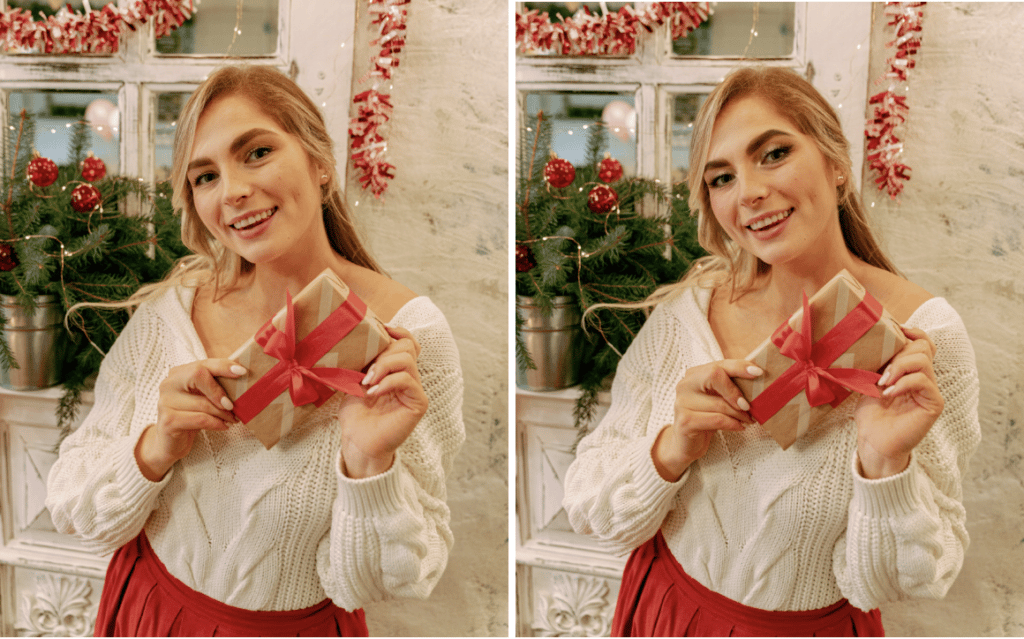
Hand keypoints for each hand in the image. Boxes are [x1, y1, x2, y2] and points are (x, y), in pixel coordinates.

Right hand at [136, 359, 245, 481]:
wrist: (170, 444)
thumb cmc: (191, 416)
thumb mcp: (202, 398)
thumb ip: (215, 386)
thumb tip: (242, 378)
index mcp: (178, 373)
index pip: (203, 364)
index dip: (223, 366)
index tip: (242, 372)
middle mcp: (169, 384)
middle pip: (198, 375)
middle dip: (220, 390)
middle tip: (233, 405)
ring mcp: (165, 402)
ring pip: (203, 402)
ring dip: (223, 412)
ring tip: (233, 419)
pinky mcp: (168, 421)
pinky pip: (200, 419)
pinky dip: (216, 423)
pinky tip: (224, 426)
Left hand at [336, 326, 428, 478]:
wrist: (358, 442)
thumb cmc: (356, 416)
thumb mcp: (355, 381)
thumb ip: (364, 363)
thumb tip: (360, 340)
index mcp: (396, 370)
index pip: (408, 342)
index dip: (399, 332)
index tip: (381, 328)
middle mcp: (409, 378)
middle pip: (408, 347)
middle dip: (384, 352)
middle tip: (366, 370)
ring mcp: (415, 390)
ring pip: (407, 360)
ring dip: (383, 366)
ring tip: (366, 382)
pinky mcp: (418, 402)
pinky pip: (407, 380)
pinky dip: (387, 382)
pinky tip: (372, 392)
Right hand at [653, 359, 761, 481]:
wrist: (686, 444)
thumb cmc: (706, 418)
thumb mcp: (717, 399)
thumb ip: (730, 387)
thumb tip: (757, 379)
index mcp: (694, 374)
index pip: (718, 365)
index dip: (739, 367)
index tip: (759, 372)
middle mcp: (685, 385)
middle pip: (714, 375)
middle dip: (735, 391)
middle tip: (749, 406)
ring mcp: (682, 402)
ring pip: (719, 403)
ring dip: (739, 413)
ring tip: (749, 419)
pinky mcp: (685, 421)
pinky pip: (717, 419)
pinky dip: (732, 423)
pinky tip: (740, 427)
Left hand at [854, 327, 943, 478]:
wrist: (874, 441)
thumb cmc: (871, 414)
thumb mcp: (869, 382)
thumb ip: (877, 363)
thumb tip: (871, 341)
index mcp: (911, 370)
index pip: (923, 343)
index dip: (913, 332)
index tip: (895, 329)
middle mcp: (924, 378)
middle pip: (923, 347)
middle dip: (899, 353)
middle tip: (881, 370)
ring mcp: (930, 390)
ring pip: (923, 361)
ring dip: (899, 367)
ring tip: (883, 382)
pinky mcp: (934, 403)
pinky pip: (923, 381)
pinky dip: (903, 383)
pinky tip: (888, 393)